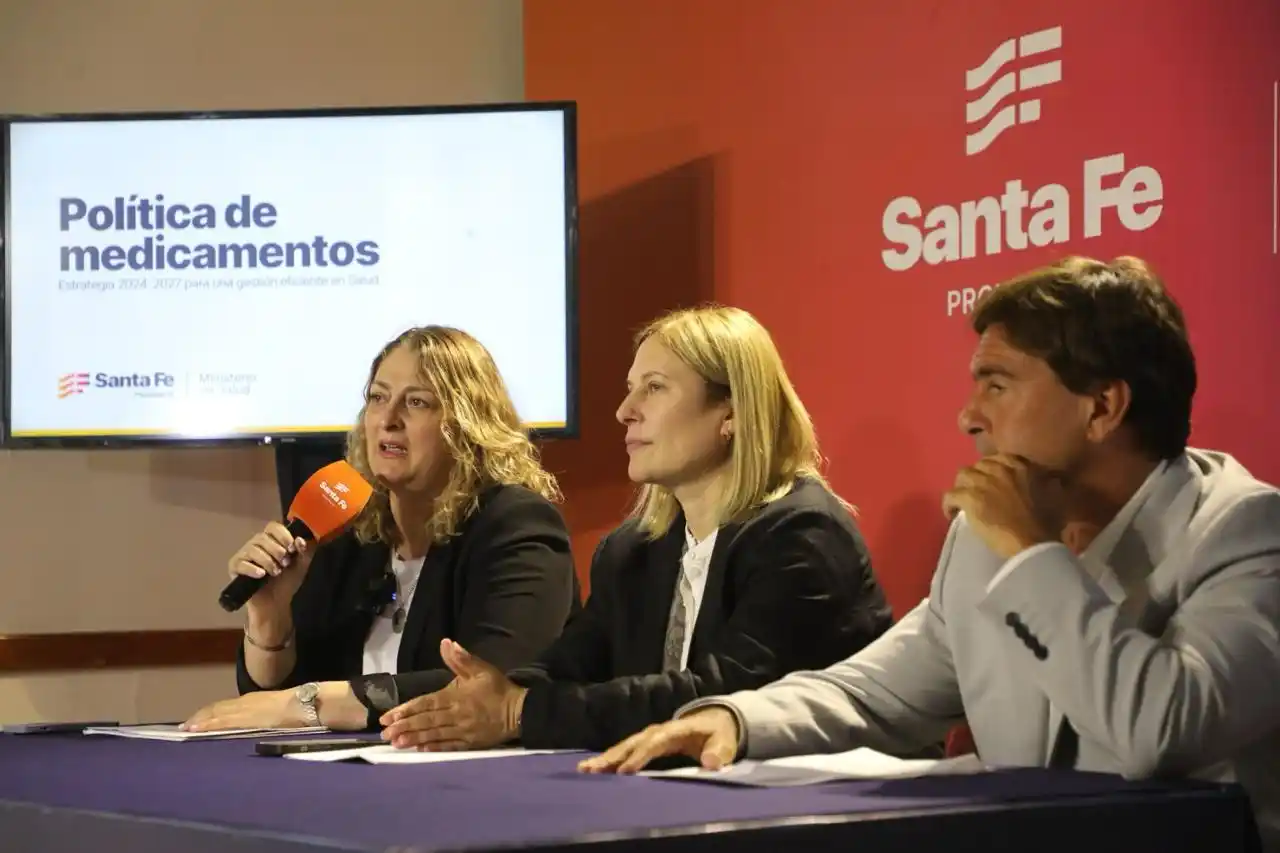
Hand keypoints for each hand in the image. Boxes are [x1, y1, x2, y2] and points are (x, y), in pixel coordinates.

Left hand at [181, 690, 301, 731]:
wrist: (305, 705)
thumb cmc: (298, 709)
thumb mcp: (278, 710)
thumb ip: (266, 717)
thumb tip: (262, 726)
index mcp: (253, 701)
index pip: (226, 706)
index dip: (212, 713)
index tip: (199, 720)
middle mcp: (244, 703)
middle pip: (217, 709)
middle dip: (202, 717)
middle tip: (186, 727)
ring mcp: (242, 711)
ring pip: (215, 714)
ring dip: (200, 721)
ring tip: (187, 729)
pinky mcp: (243, 720)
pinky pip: (220, 722)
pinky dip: (207, 726)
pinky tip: (196, 731)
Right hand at [228, 522, 314, 618]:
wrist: (276, 602)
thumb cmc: (287, 581)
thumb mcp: (302, 564)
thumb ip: (306, 550)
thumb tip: (300, 540)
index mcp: (271, 540)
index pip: (273, 526)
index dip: (283, 535)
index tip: (292, 547)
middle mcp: (255, 544)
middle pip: (262, 537)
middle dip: (277, 551)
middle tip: (285, 563)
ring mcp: (244, 555)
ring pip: (253, 550)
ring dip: (268, 561)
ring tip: (276, 572)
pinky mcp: (235, 567)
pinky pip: (241, 563)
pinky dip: (253, 569)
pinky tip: (261, 575)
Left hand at [379, 639, 525, 750]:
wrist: (520, 711)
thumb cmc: (498, 689)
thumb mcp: (482, 669)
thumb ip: (462, 659)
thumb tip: (447, 643)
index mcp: (456, 696)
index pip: (426, 703)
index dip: (406, 710)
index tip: (388, 716)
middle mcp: (456, 715)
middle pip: (426, 721)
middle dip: (404, 727)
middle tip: (385, 734)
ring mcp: (462, 731)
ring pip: (434, 735)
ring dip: (414, 739)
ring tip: (396, 743)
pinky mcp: (469, 743)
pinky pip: (448, 746)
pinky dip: (433, 748)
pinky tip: (420, 750)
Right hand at [578, 707, 740, 773]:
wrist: (716, 721)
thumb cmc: (719, 734)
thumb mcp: (725, 741)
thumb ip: (719, 751)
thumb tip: (711, 763)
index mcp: (676, 729)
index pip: (655, 742)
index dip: (640, 755)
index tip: (625, 771)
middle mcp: (659, 731)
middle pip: (633, 742)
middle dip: (613, 756)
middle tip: (592, 769)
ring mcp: (651, 736)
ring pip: (625, 746)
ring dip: (606, 758)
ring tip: (585, 770)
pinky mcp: (647, 744)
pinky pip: (626, 751)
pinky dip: (610, 759)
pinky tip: (595, 769)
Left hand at [942, 454, 1061, 559]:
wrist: (1033, 543)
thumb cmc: (1047, 523)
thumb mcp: (1055, 495)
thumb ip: (1049, 482)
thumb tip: (1050, 478)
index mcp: (1020, 465)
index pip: (999, 459)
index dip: (993, 472)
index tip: (994, 483)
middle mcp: (999, 468)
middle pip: (978, 466)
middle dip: (977, 479)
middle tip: (978, 494)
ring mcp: (982, 482)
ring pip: (962, 476)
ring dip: (962, 488)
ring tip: (964, 502)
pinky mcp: (969, 498)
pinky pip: (949, 495)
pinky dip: (949, 505)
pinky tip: (952, 514)